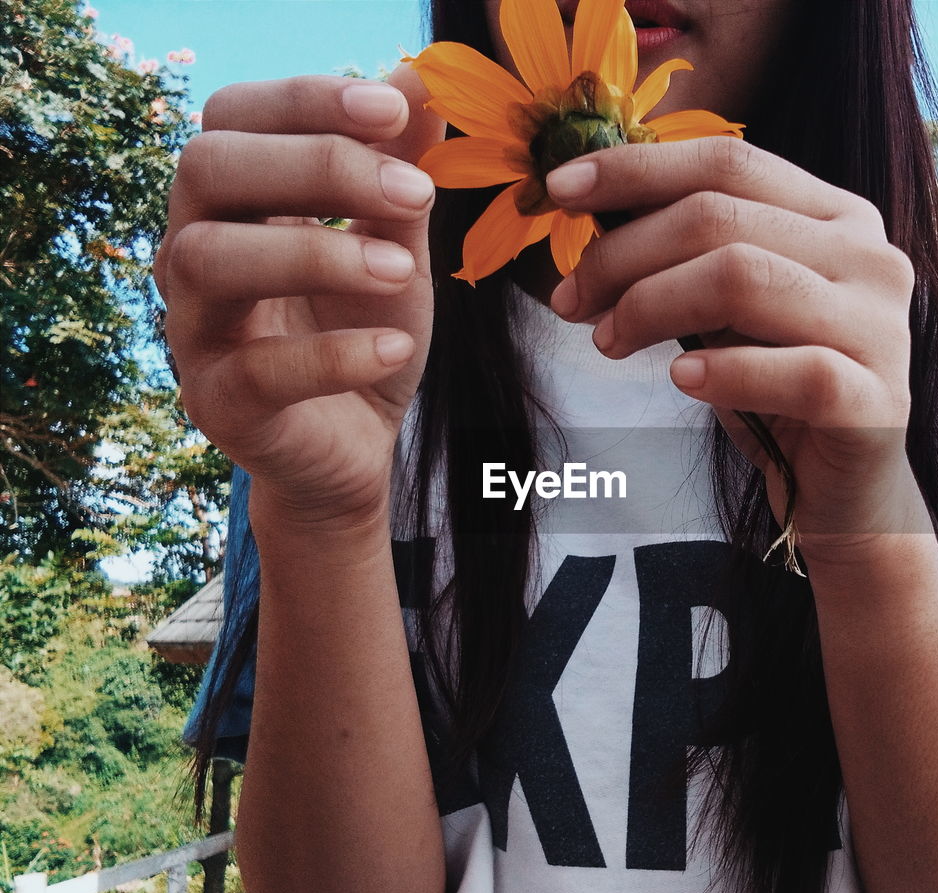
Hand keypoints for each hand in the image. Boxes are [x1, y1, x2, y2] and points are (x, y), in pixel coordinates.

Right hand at [154, 69, 443, 526]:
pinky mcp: (218, 404)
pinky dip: (333, 354)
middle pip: (207, 167)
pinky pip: (256, 370)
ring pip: (209, 259)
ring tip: (405, 269)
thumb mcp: (399, 246)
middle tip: (417, 191)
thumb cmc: (366, 331)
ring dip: (317, 253)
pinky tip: (394, 347)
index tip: (394, 111)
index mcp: (235, 202)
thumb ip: (399, 173)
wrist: (359, 443)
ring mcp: (194, 329)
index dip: (308, 100)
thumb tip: (417, 78)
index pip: (234, 116)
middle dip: (317, 164)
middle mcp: (194, 250)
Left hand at [543, 137, 923, 561]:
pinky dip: (725, 371)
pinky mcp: (875, 401)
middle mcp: (869, 257)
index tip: (560, 188)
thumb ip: (687, 255)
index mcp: (837, 217)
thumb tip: (593, 208)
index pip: (728, 160)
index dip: (636, 169)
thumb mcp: (728, 309)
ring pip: (743, 279)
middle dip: (623, 254)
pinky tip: (681, 379)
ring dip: (651, 305)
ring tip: (608, 342)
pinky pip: (794, 370)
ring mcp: (880, 328)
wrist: (843, 490)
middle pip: (720, 218)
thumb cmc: (775, 391)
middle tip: (570, 299)